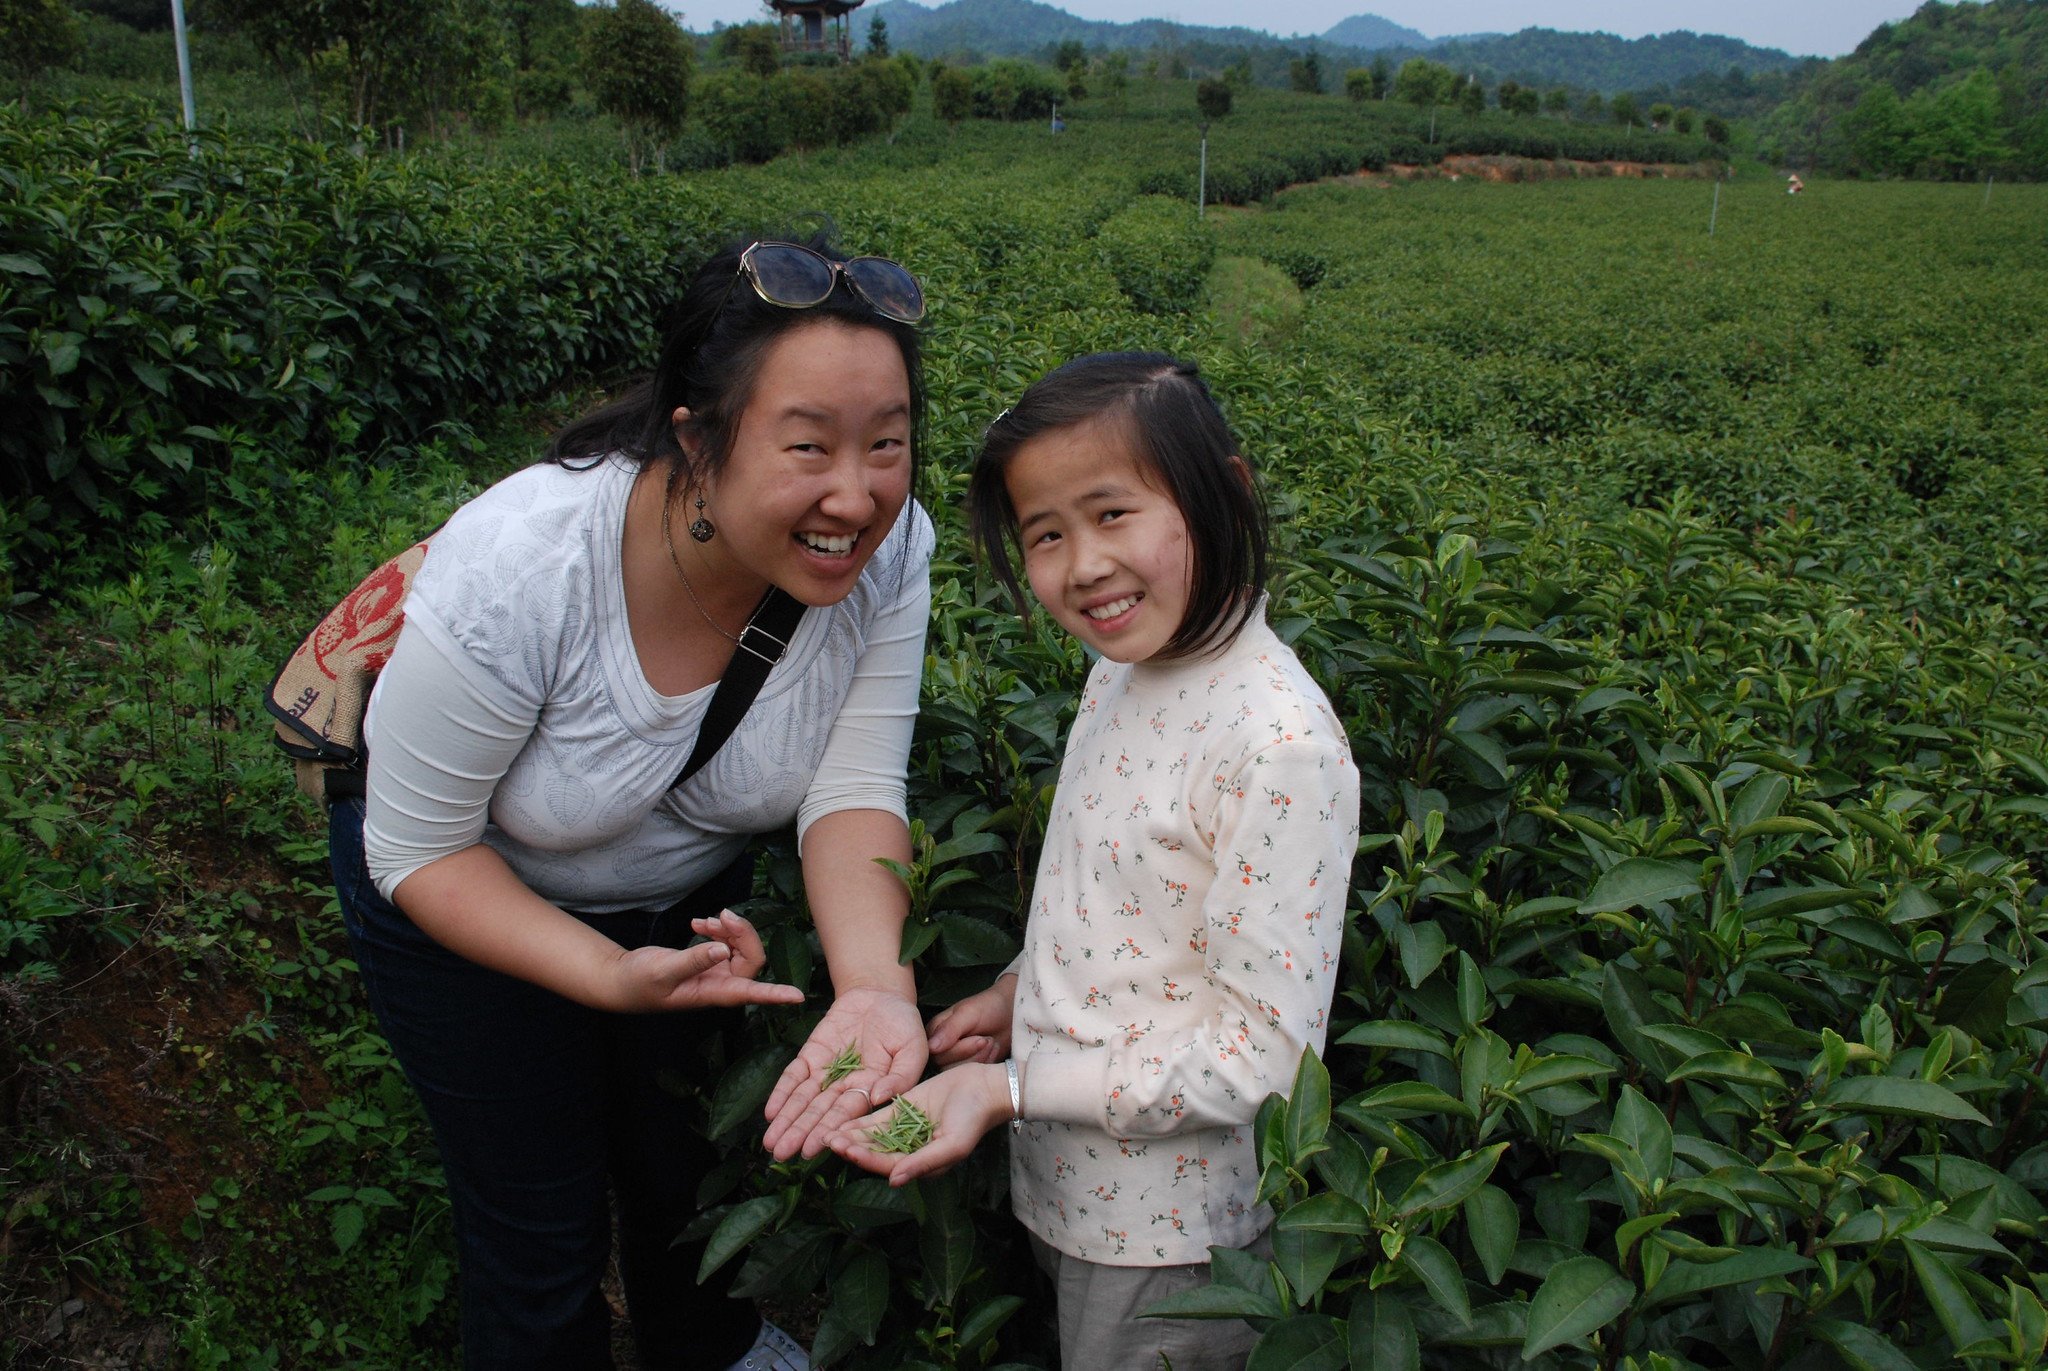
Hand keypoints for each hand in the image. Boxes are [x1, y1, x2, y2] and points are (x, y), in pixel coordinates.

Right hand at [608, 911, 804, 1012]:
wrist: (623, 980)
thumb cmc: (639, 983)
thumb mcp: (664, 971)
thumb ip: (694, 960)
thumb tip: (722, 950)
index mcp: (713, 993)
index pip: (751, 993)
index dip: (775, 994)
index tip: (797, 997)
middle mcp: (721, 984)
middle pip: (752, 958)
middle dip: (742, 933)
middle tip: (720, 915)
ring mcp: (716, 972)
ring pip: (741, 946)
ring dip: (728, 928)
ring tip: (704, 920)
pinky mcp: (709, 962)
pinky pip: (727, 942)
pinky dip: (717, 929)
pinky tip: (699, 923)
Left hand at [763, 986, 926, 1159]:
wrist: (880, 994)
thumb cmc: (903, 1024)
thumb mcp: (913, 1048)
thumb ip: (901, 1076)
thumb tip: (879, 1098)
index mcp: (872, 1090)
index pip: (847, 1115)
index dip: (829, 1131)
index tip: (812, 1149)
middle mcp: (846, 1086)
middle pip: (819, 1113)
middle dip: (799, 1133)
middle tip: (780, 1154)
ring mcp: (826, 1072)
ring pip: (803, 1100)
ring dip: (786, 1121)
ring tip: (770, 1143)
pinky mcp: (811, 1055)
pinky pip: (793, 1076)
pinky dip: (781, 1092)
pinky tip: (771, 1112)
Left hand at [830, 1061, 1010, 1185]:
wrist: (984, 1088)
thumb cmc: (973, 1120)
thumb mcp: (952, 1144)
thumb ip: (923, 1162)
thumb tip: (894, 1181)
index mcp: (921, 1165)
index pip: (887, 1164)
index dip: (866, 1159)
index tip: (847, 1151)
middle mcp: (909, 1150)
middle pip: (875, 1152)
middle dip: (852, 1148)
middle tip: (828, 1141)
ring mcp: (904, 1130)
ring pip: (872, 1136)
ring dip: (851, 1136)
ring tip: (827, 1133)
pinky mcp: (903, 1110)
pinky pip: (877, 1119)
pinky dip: (860, 1121)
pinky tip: (841, 1121)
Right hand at [926, 973, 1016, 1067]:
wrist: (1011, 1014)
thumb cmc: (988, 1008)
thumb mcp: (969, 1013)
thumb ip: (949, 1029)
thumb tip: (931, 1047)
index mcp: (934, 1033)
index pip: (936, 1053)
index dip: (959, 1049)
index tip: (979, 1038)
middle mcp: (940, 1049)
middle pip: (947, 1066)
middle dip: (973, 1053)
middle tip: (987, 1039)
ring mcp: (954, 1061)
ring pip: (960, 1074)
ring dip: (981, 1058)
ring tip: (991, 1042)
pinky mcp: (968, 1070)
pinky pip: (973, 1078)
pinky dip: (987, 1064)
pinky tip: (993, 1050)